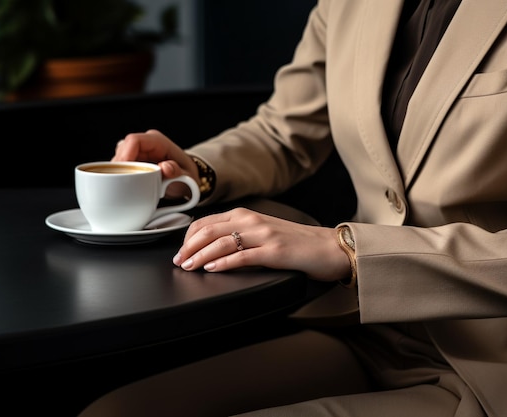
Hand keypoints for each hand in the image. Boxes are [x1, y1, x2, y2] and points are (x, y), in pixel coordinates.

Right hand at [114, 129, 198, 199]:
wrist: (188, 181)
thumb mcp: (187, 178)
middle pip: (123, 149)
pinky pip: (121, 164)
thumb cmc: (187, 177)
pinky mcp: (134, 160)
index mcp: (158, 141)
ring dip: (119, 171)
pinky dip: (120, 174)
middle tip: (123, 183)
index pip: (134, 141)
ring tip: (126, 185)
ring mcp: (139, 151)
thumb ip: (177, 172)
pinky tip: (125, 184)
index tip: (122, 172)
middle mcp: (146, 143)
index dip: (125, 155)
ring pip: (119, 156)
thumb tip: (165, 167)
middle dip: (119, 166)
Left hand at [172, 207, 350, 280]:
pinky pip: (242, 256)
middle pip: (209, 231)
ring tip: (189, 266)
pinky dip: (223, 263)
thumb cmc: (296, 242)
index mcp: (247, 215)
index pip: (206, 222)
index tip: (180, 251)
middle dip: (188, 247)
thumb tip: (211, 246)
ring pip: (221, 243)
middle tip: (179, 261)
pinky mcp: (274, 252)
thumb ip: (239, 234)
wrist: (328, 248)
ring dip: (200, 256)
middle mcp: (252, 221)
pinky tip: (212, 269)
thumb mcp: (262, 231)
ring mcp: (263, 235)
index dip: (188, 237)